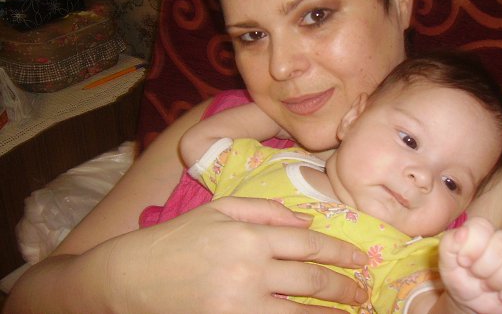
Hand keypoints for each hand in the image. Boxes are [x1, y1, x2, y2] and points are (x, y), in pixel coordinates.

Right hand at [107, 197, 367, 312]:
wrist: (126, 279)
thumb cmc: (173, 240)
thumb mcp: (217, 209)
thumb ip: (264, 210)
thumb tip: (305, 221)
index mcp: (248, 236)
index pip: (308, 243)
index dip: (339, 252)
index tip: (359, 260)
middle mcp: (249, 271)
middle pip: (312, 281)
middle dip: (344, 288)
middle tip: (362, 292)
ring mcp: (239, 306)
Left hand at [438, 217, 501, 313]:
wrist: (470, 302)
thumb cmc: (458, 277)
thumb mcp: (446, 263)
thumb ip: (449, 244)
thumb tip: (462, 232)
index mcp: (480, 230)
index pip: (482, 226)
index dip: (472, 247)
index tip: (463, 262)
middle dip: (484, 269)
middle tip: (477, 278)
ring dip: (500, 282)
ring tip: (489, 286)